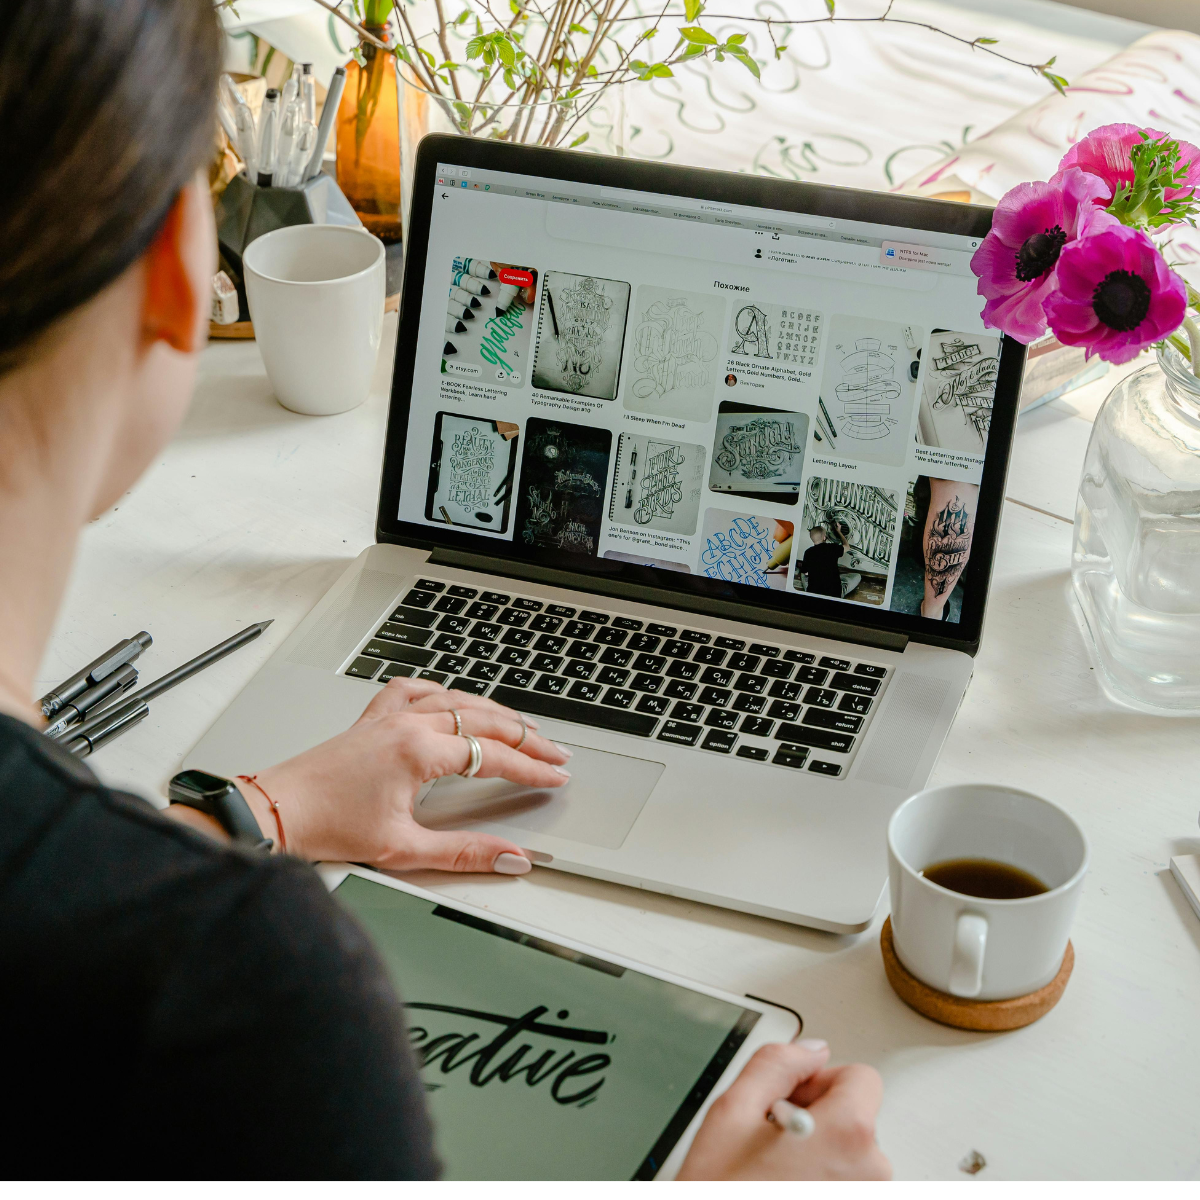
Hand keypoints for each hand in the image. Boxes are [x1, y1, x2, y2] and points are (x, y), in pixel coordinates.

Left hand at [240, 678, 570, 872]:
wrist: (276, 812)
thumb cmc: (327, 827)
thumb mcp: (403, 849)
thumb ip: (464, 852)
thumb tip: (509, 856)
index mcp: (418, 751)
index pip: (493, 755)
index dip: (531, 768)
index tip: (555, 776)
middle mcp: (406, 725)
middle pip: (484, 720)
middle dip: (527, 737)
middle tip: (556, 752)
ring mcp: (388, 717)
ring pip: (457, 699)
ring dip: (495, 712)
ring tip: (522, 727)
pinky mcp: (371, 720)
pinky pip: (415, 690)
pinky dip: (443, 691)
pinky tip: (452, 697)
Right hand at [677, 1041, 890, 1180]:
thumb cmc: (722, 1193)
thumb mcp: (731, 1112)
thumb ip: (776, 1064)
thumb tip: (809, 1050)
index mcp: (847, 1134)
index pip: (861, 1077)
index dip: (820, 1080)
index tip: (791, 1099)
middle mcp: (870, 1173)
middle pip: (857, 1120)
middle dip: (818, 1121)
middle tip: (771, 1141)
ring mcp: (864, 1199)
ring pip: (851, 1159)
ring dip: (819, 1158)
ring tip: (774, 1175)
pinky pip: (846, 1187)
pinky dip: (821, 1185)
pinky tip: (784, 1190)